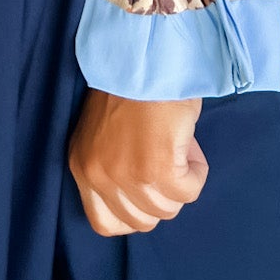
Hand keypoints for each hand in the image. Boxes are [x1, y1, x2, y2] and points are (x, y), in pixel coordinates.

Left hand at [67, 87, 207, 235]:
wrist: (145, 55)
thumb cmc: (131, 86)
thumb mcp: (104, 133)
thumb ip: (113, 168)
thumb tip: (146, 194)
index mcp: (82, 166)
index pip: (105, 224)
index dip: (134, 214)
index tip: (148, 192)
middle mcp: (99, 176)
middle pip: (142, 221)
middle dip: (162, 195)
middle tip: (167, 159)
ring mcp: (128, 176)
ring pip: (168, 208)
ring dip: (181, 180)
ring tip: (177, 146)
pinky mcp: (158, 169)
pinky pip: (189, 192)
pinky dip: (197, 171)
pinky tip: (188, 144)